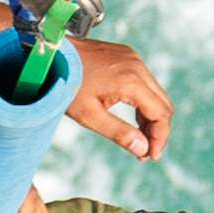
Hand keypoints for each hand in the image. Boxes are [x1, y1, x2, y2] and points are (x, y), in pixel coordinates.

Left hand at [66, 35, 170, 161]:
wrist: (50, 55)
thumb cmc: (66, 85)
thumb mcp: (89, 115)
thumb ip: (119, 133)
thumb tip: (143, 149)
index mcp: (131, 81)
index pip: (161, 113)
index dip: (159, 138)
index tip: (150, 156)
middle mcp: (137, 66)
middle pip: (163, 104)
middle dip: (158, 130)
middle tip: (145, 152)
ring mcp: (132, 59)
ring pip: (156, 94)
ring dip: (151, 117)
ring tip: (138, 139)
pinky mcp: (126, 57)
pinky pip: (145, 82)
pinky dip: (144, 102)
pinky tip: (133, 119)